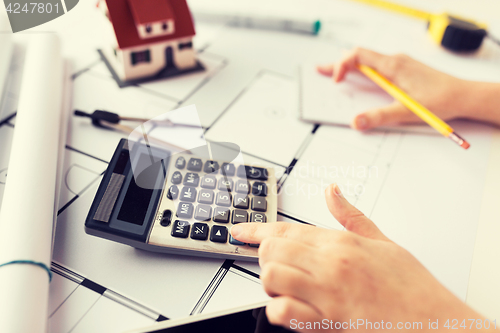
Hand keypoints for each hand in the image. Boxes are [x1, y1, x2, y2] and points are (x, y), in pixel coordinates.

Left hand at [231, 184, 484, 331]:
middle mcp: (329, 262)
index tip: (237, 231)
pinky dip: (278, 310)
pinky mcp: (328, 319)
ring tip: (284, 285)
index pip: (285, 228)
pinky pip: (284, 311)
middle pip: (273, 248)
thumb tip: (332, 191)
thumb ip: (350, 215)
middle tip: (274, 262)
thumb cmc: (408, 284)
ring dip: (270, 281)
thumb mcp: (381, 240)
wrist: (432, 319)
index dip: (254, 229)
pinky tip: (290, 308)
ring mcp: (326, 291)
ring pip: (272, 275)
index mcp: (339, 241)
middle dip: (264, 254)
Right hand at [316, 48, 471, 129]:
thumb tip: (356, 122)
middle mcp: (395, 61)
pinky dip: (363, 70)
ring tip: (336, 75)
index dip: (341, 66)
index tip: (335, 81)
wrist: (464, 96)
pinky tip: (361, 79)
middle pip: (359, 56)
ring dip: (350, 67)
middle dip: (338, 64)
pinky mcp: (405, 70)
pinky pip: (378, 65)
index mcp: (392, 66)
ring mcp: (400, 64)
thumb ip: (379, 117)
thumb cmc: (441, 101)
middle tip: (321, 71)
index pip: (358, 56)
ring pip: (368, 60)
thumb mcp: (406, 112)